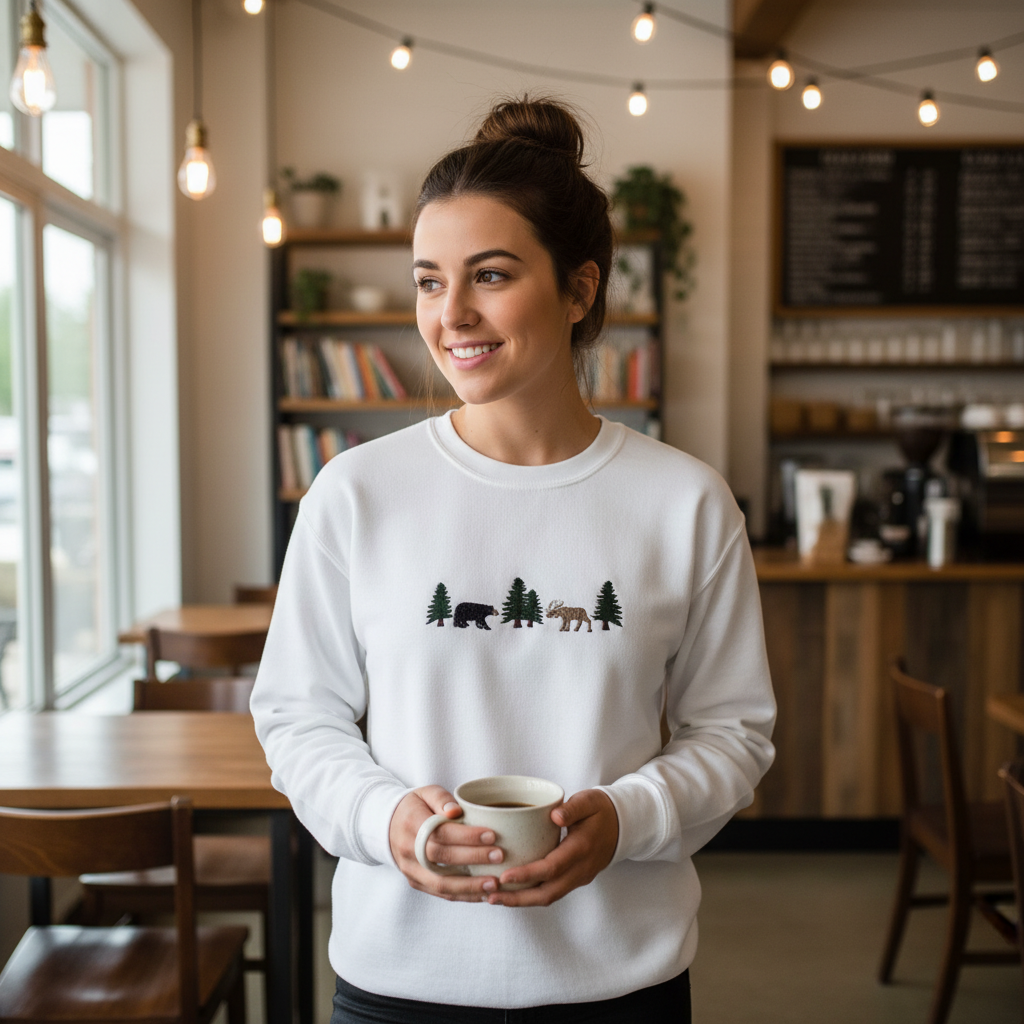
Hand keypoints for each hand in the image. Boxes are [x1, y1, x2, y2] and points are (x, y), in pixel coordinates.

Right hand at [389, 785, 503, 901]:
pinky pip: (440, 893)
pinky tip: (483, 895)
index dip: (466, 836)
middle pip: (442, 858)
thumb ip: (441, 798)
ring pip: (440, 883)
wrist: (388, 826)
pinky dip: (463, 896)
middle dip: (473, 858)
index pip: (441, 832)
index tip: (491, 835)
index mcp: (411, 823)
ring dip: (470, 886)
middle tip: (499, 856)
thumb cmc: (415, 807)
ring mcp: (411, 870)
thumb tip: (456, 810)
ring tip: (494, 883)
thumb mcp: (426, 793)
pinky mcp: (416, 882)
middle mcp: (408, 850)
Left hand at [487, 789, 618, 906]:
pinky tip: (512, 891)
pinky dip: (531, 896)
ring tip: (494, 897)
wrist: (623, 827)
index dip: (527, 875)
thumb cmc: (601, 811)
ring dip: (521, 900)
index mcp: (581, 849)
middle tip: (491, 895)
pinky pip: (551, 892)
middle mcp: (580, 869)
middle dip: (517, 897)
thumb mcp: (590, 801)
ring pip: (548, 897)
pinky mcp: (574, 880)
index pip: (551, 868)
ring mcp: (578, 878)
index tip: (504, 876)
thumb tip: (555, 815)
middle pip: (547, 893)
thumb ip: (573, 808)